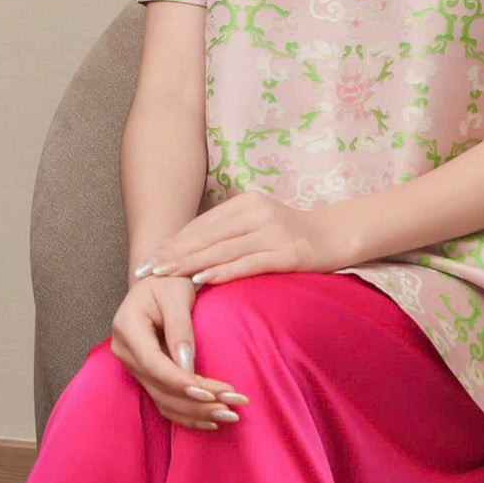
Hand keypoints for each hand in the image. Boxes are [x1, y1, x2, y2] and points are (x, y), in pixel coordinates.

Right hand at [111, 275, 249, 430]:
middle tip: (233, 408)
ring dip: (196, 413)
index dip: (181, 382)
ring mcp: (132, 365)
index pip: (154, 364)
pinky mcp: (144, 374)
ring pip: (163, 400)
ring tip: (229, 417)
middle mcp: (124, 351)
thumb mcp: (177, 293)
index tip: (211, 394)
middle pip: (161, 387)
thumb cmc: (170, 280)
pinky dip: (187, 413)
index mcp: (127, 327)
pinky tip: (212, 420)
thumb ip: (180, 327)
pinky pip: (164, 400)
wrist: (158, 280)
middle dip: (198, 402)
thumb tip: (186, 366)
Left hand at [133, 191, 349, 287]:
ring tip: (165, 277)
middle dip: (174, 255)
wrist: (336, 236)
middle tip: (146, 270)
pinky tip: (202, 280)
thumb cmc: (291, 236)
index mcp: (247, 202)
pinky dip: (222, 272)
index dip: (173, 242)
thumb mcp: (259, 225)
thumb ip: (230, 233)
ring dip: (190, 264)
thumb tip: (188, 253)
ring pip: (223, 249)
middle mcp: (258, 212)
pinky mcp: (289, 252)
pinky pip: (248, 262)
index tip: (148, 259)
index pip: (202, 225)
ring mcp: (274, 231)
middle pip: (207, 236)